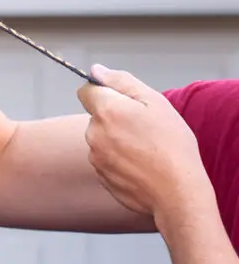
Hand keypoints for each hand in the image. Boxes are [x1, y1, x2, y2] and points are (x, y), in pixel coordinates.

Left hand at [76, 64, 212, 221]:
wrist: (177, 193)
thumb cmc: (172, 146)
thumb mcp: (155, 103)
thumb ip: (121, 82)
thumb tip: (96, 70)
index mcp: (106, 111)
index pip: (85, 91)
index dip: (103, 92)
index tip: (122, 101)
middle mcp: (93, 133)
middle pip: (96, 116)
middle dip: (114, 117)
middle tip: (144, 128)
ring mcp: (95, 157)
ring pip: (101, 138)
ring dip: (116, 139)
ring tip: (145, 148)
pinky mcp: (100, 176)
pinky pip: (105, 159)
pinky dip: (119, 159)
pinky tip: (140, 164)